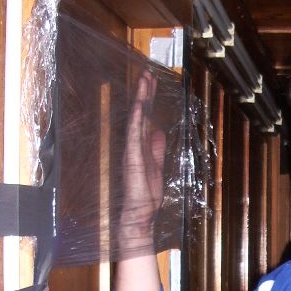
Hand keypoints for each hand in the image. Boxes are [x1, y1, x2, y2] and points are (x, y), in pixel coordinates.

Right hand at [119, 69, 166, 253]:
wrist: (137, 218)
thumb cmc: (144, 197)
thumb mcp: (156, 167)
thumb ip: (156, 149)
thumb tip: (159, 131)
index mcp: (141, 147)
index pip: (145, 118)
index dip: (148, 100)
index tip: (150, 81)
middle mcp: (134, 146)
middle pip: (140, 115)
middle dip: (144, 93)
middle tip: (147, 72)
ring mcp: (131, 152)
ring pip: (136, 120)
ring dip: (141, 100)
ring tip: (144, 80)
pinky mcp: (132, 160)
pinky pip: (134, 137)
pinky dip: (137, 121)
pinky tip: (139, 107)